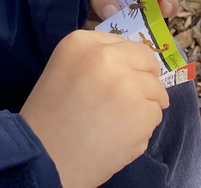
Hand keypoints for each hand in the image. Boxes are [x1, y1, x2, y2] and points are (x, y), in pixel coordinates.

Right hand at [21, 31, 169, 187]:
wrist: (46, 158)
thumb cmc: (50, 116)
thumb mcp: (64, 69)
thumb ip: (96, 59)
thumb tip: (132, 62)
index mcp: (81, 42)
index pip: (122, 42)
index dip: (123, 62)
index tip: (116, 77)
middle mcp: (106, 57)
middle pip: (146, 60)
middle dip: (143, 79)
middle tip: (125, 99)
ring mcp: (127, 84)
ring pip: (155, 90)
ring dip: (142, 105)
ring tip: (115, 121)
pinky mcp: (142, 112)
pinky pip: (155, 114)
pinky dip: (142, 127)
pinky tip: (118, 135)